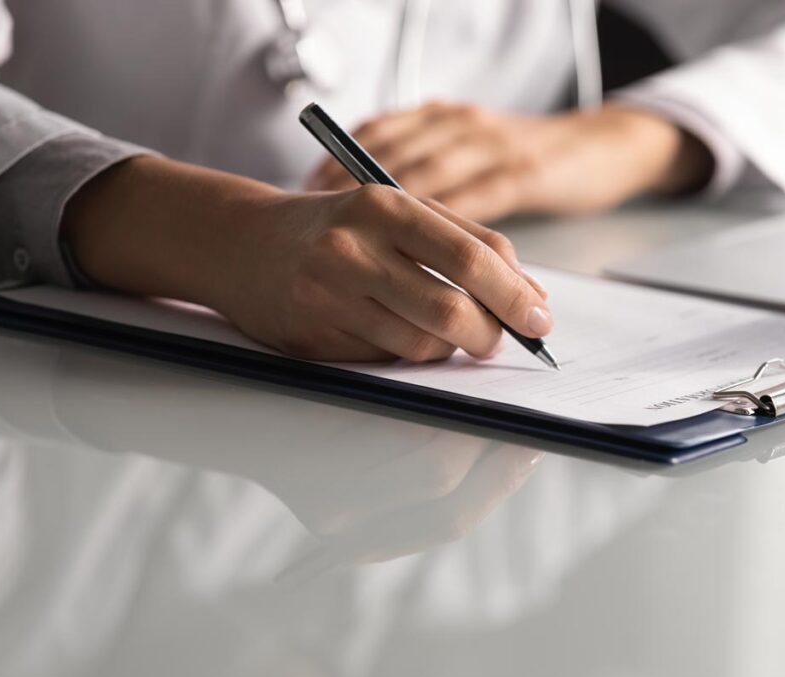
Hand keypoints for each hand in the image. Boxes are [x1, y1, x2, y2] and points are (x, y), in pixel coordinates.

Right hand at [223, 185, 550, 361]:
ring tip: (441, 328)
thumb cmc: (338, 226)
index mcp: (385, 207)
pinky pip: (385, 360)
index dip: (516, 295)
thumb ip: (467, 242)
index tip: (540, 318)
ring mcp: (328, 296)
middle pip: (451, 310)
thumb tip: (531, 296)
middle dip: (491, 334)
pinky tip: (391, 329)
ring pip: (422, 345)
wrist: (244, 244)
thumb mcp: (399, 212)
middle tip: (500, 339)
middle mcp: (353, 250)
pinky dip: (405, 353)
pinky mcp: (312, 336)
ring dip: (448, 347)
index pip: (472, 258)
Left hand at [307, 102, 713, 222]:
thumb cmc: (533, 157)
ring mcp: (494, 146)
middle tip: (325, 224)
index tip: (310, 191)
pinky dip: (449, 225)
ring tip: (361, 243)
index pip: (380, 133)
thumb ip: (433, 172)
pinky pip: (478, 198)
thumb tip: (385, 209)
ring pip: (434, 177)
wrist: (603, 143)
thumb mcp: (474, 153)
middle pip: (396, 155)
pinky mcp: (526, 172)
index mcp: (445, 119)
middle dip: (355, 191)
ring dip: (394, 214)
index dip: (340, 161)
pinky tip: (426, 250)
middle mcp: (462, 126)